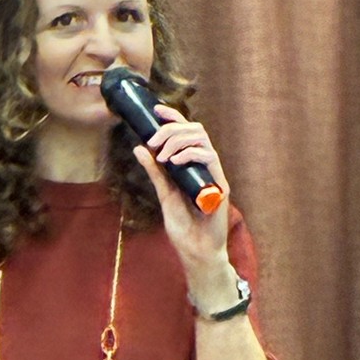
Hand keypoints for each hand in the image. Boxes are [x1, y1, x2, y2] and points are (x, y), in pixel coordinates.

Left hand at [133, 103, 230, 270]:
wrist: (195, 249)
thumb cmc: (183, 225)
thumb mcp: (164, 193)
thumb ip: (154, 172)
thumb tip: (139, 147)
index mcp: (191, 165)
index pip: (186, 133)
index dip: (174, 118)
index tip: (157, 111)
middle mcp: (204, 166)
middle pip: (195, 130)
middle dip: (172, 129)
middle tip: (155, 140)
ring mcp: (213, 174)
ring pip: (202, 139)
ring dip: (179, 140)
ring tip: (164, 155)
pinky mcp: (220, 185)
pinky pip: (209, 158)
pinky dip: (191, 154)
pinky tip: (175, 162)